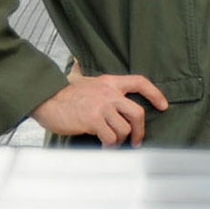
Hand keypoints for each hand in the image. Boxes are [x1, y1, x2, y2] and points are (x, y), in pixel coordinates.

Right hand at [32, 74, 167, 146]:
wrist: (45, 99)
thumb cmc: (63, 94)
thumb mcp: (81, 80)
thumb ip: (87, 75)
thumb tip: (77, 62)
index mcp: (109, 82)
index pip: (139, 82)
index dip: (155, 94)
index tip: (163, 105)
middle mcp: (109, 93)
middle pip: (138, 112)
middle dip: (140, 131)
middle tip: (136, 141)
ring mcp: (101, 107)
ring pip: (124, 129)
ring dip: (120, 140)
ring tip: (111, 143)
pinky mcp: (93, 120)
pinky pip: (111, 138)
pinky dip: (110, 146)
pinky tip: (104, 146)